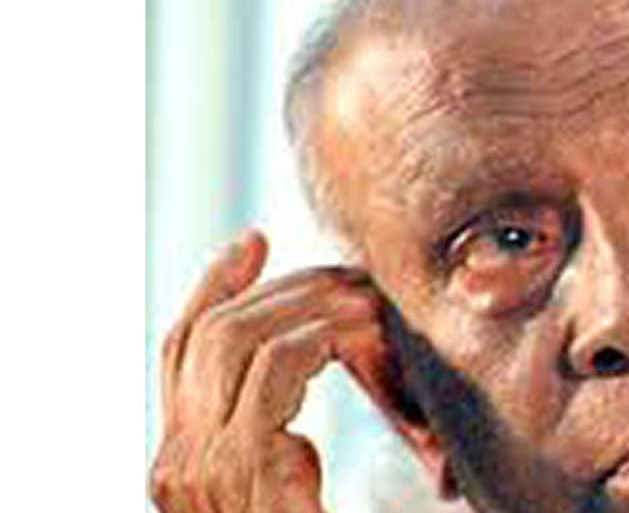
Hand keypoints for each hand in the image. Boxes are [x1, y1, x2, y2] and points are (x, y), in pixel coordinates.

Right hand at [150, 230, 388, 512]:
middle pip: (205, 336)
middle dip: (274, 290)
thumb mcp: (285, 476)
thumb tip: (311, 347)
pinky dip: (319, 341)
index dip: (208, 289)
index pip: (177, 350)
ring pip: (233, 342)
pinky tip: (357, 338)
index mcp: (180, 461)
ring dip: (306, 308)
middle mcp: (176, 464)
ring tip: (361, 302)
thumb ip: (276, 428)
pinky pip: (275, 373)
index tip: (250, 242)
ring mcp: (203, 471)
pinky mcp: (246, 471)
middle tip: (339, 273)